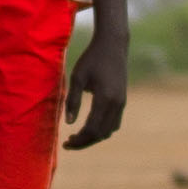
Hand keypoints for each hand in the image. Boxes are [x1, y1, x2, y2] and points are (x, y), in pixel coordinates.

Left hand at [65, 7, 130, 152]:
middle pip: (101, 134)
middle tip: (68, 143)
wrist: (113, 45)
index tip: (65, 143)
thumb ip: (72, 100)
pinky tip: (90, 126)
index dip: (79, 139)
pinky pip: (114, 123)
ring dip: (93, 137)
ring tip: (77, 136)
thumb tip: (69, 123)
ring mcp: (122, 103)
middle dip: (84, 142)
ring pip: (109, 130)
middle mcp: (117, 103)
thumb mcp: (77, 77)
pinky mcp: (122, 100)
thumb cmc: (92, 58)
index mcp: (105, 98)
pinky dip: (102, 129)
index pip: (92, 129)